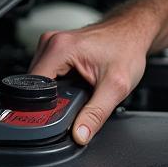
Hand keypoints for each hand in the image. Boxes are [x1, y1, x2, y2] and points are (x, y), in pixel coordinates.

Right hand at [28, 13, 155, 144]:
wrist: (135, 31)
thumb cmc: (128, 49)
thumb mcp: (116, 87)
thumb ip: (96, 113)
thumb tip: (80, 135)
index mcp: (60, 48)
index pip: (32, 88)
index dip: (42, 108)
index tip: (57, 115)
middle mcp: (51, 43)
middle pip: (34, 86)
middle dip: (52, 100)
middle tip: (78, 99)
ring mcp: (52, 44)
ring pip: (40, 81)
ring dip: (55, 91)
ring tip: (80, 89)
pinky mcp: (57, 49)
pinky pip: (48, 73)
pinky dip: (60, 83)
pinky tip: (77, 82)